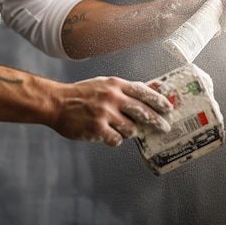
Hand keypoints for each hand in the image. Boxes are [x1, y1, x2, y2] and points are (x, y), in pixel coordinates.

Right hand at [52, 77, 172, 146]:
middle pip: (143, 111)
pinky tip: (108, 135)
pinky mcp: (97, 128)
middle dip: (157, 121)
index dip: (158, 100)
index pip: (143, 91)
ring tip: (121, 128)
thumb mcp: (103, 85)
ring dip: (130, 131)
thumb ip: (122, 90)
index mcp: (114, 84)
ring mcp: (105, 113)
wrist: (57, 103)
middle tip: (164, 127)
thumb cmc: (81, 94)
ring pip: (131, 128)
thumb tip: (146, 95)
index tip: (168, 108)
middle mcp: (112, 97)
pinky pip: (117, 139)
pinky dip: (115, 139)